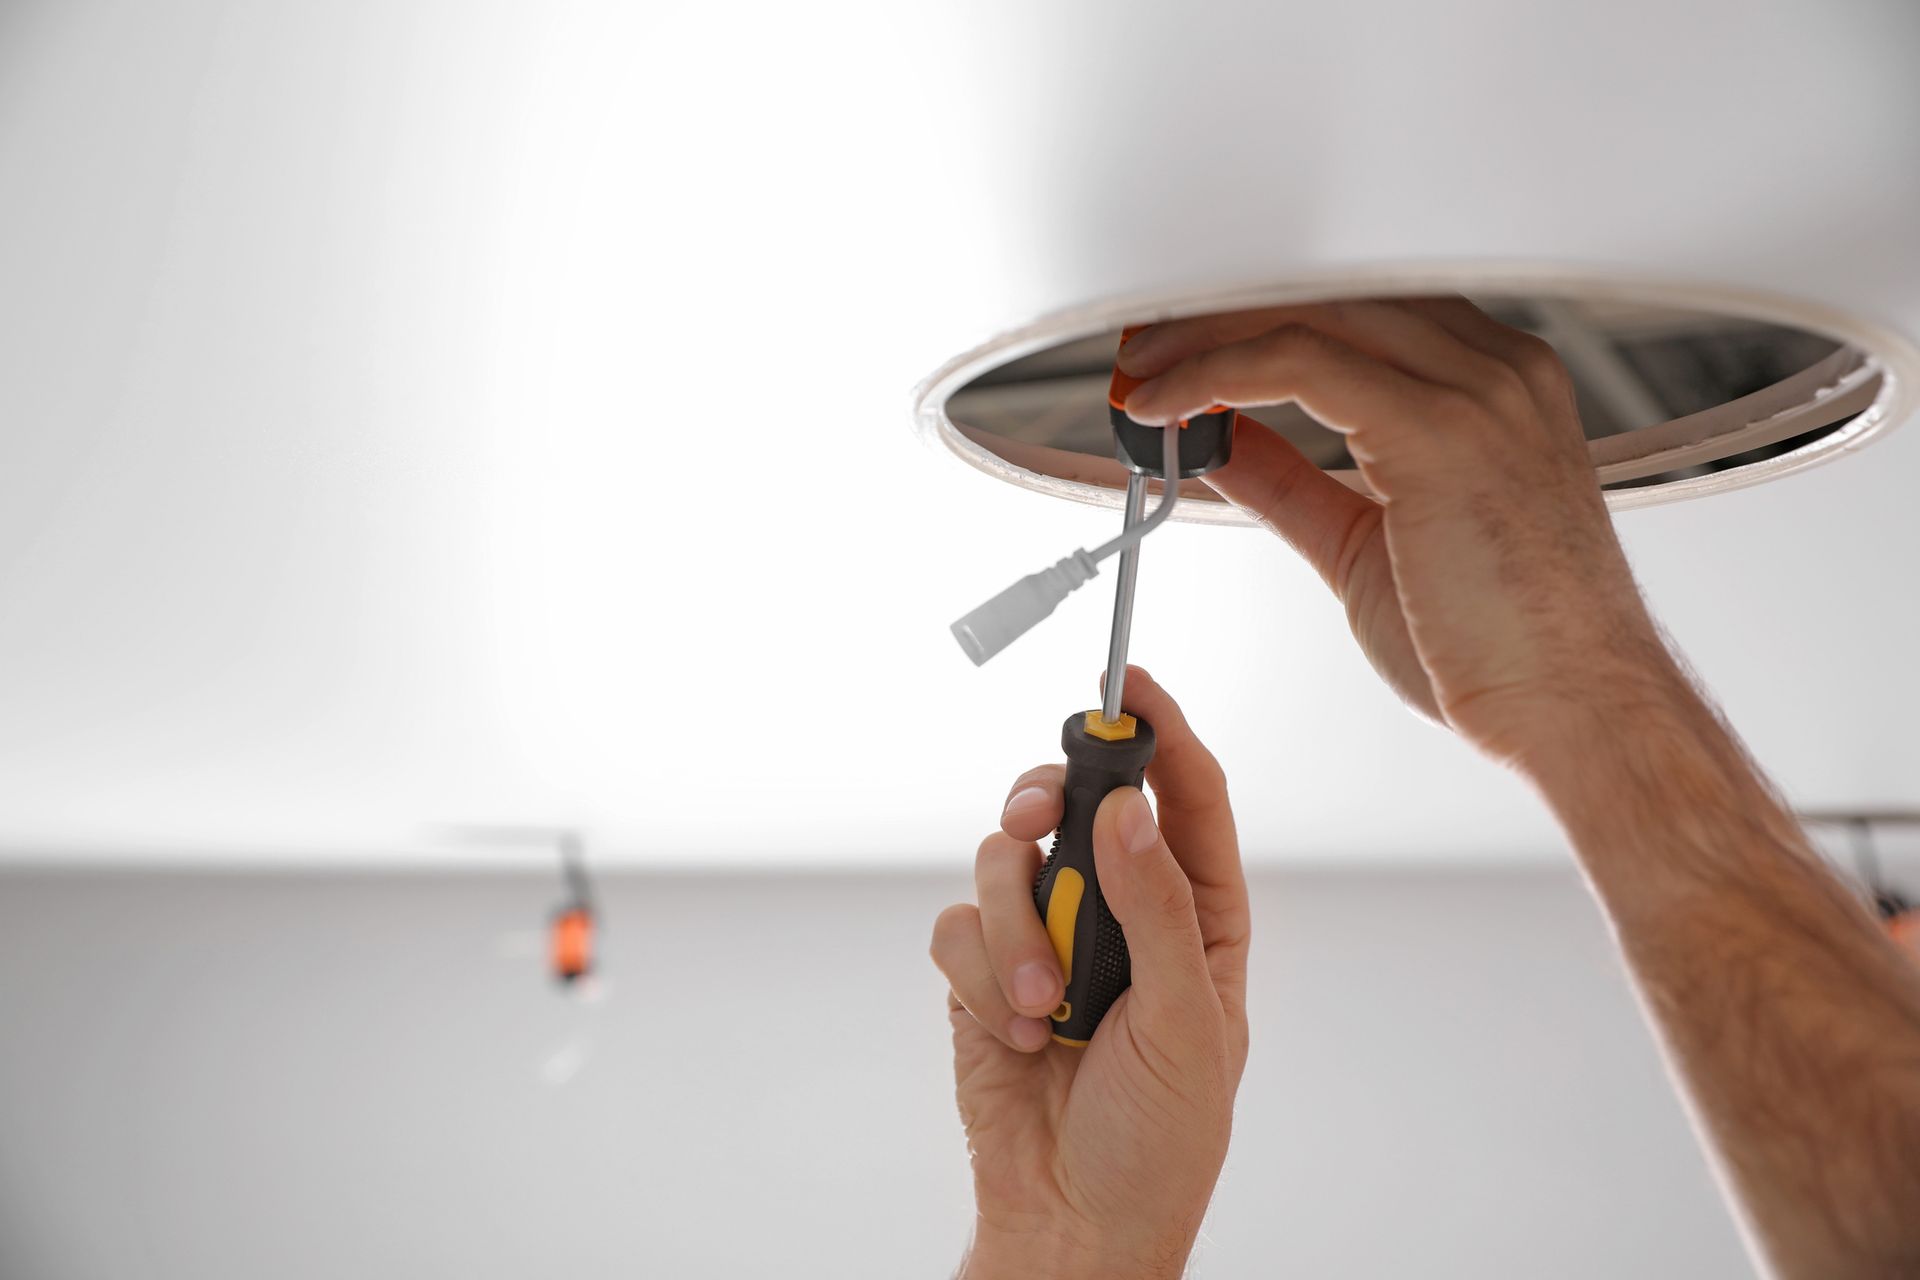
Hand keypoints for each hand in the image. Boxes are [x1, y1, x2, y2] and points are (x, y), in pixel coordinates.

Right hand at [931, 668, 1247, 1279]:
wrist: (1072, 1218)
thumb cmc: (1157, 1137)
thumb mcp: (1185, 1022)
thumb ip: (1154, 908)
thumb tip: (1125, 809)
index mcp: (1194, 914)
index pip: (1184, 798)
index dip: (1159, 731)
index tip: (1129, 680)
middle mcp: (1118, 910)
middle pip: (1075, 803)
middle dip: (1046, 804)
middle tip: (1032, 820)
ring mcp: (1045, 937)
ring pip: (1002, 859)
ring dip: (1013, 929)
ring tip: (1040, 1004)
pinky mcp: (982, 971)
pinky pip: (956, 925)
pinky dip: (978, 972)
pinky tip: (1012, 1030)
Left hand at [1119, 298, 1672, 765]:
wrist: (1581, 712)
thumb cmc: (1506, 647)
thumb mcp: (1366, 543)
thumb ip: (1293, 482)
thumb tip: (1219, 443)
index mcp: (1496, 388)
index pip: (1357, 312)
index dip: (1256, 321)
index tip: (1182, 349)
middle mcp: (1497, 371)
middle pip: (1328, 294)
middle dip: (1217, 317)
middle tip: (1141, 353)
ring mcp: (1479, 392)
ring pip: (1308, 315)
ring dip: (1203, 341)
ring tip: (1140, 380)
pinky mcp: (1442, 431)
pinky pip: (1300, 365)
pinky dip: (1217, 377)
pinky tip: (1169, 409)